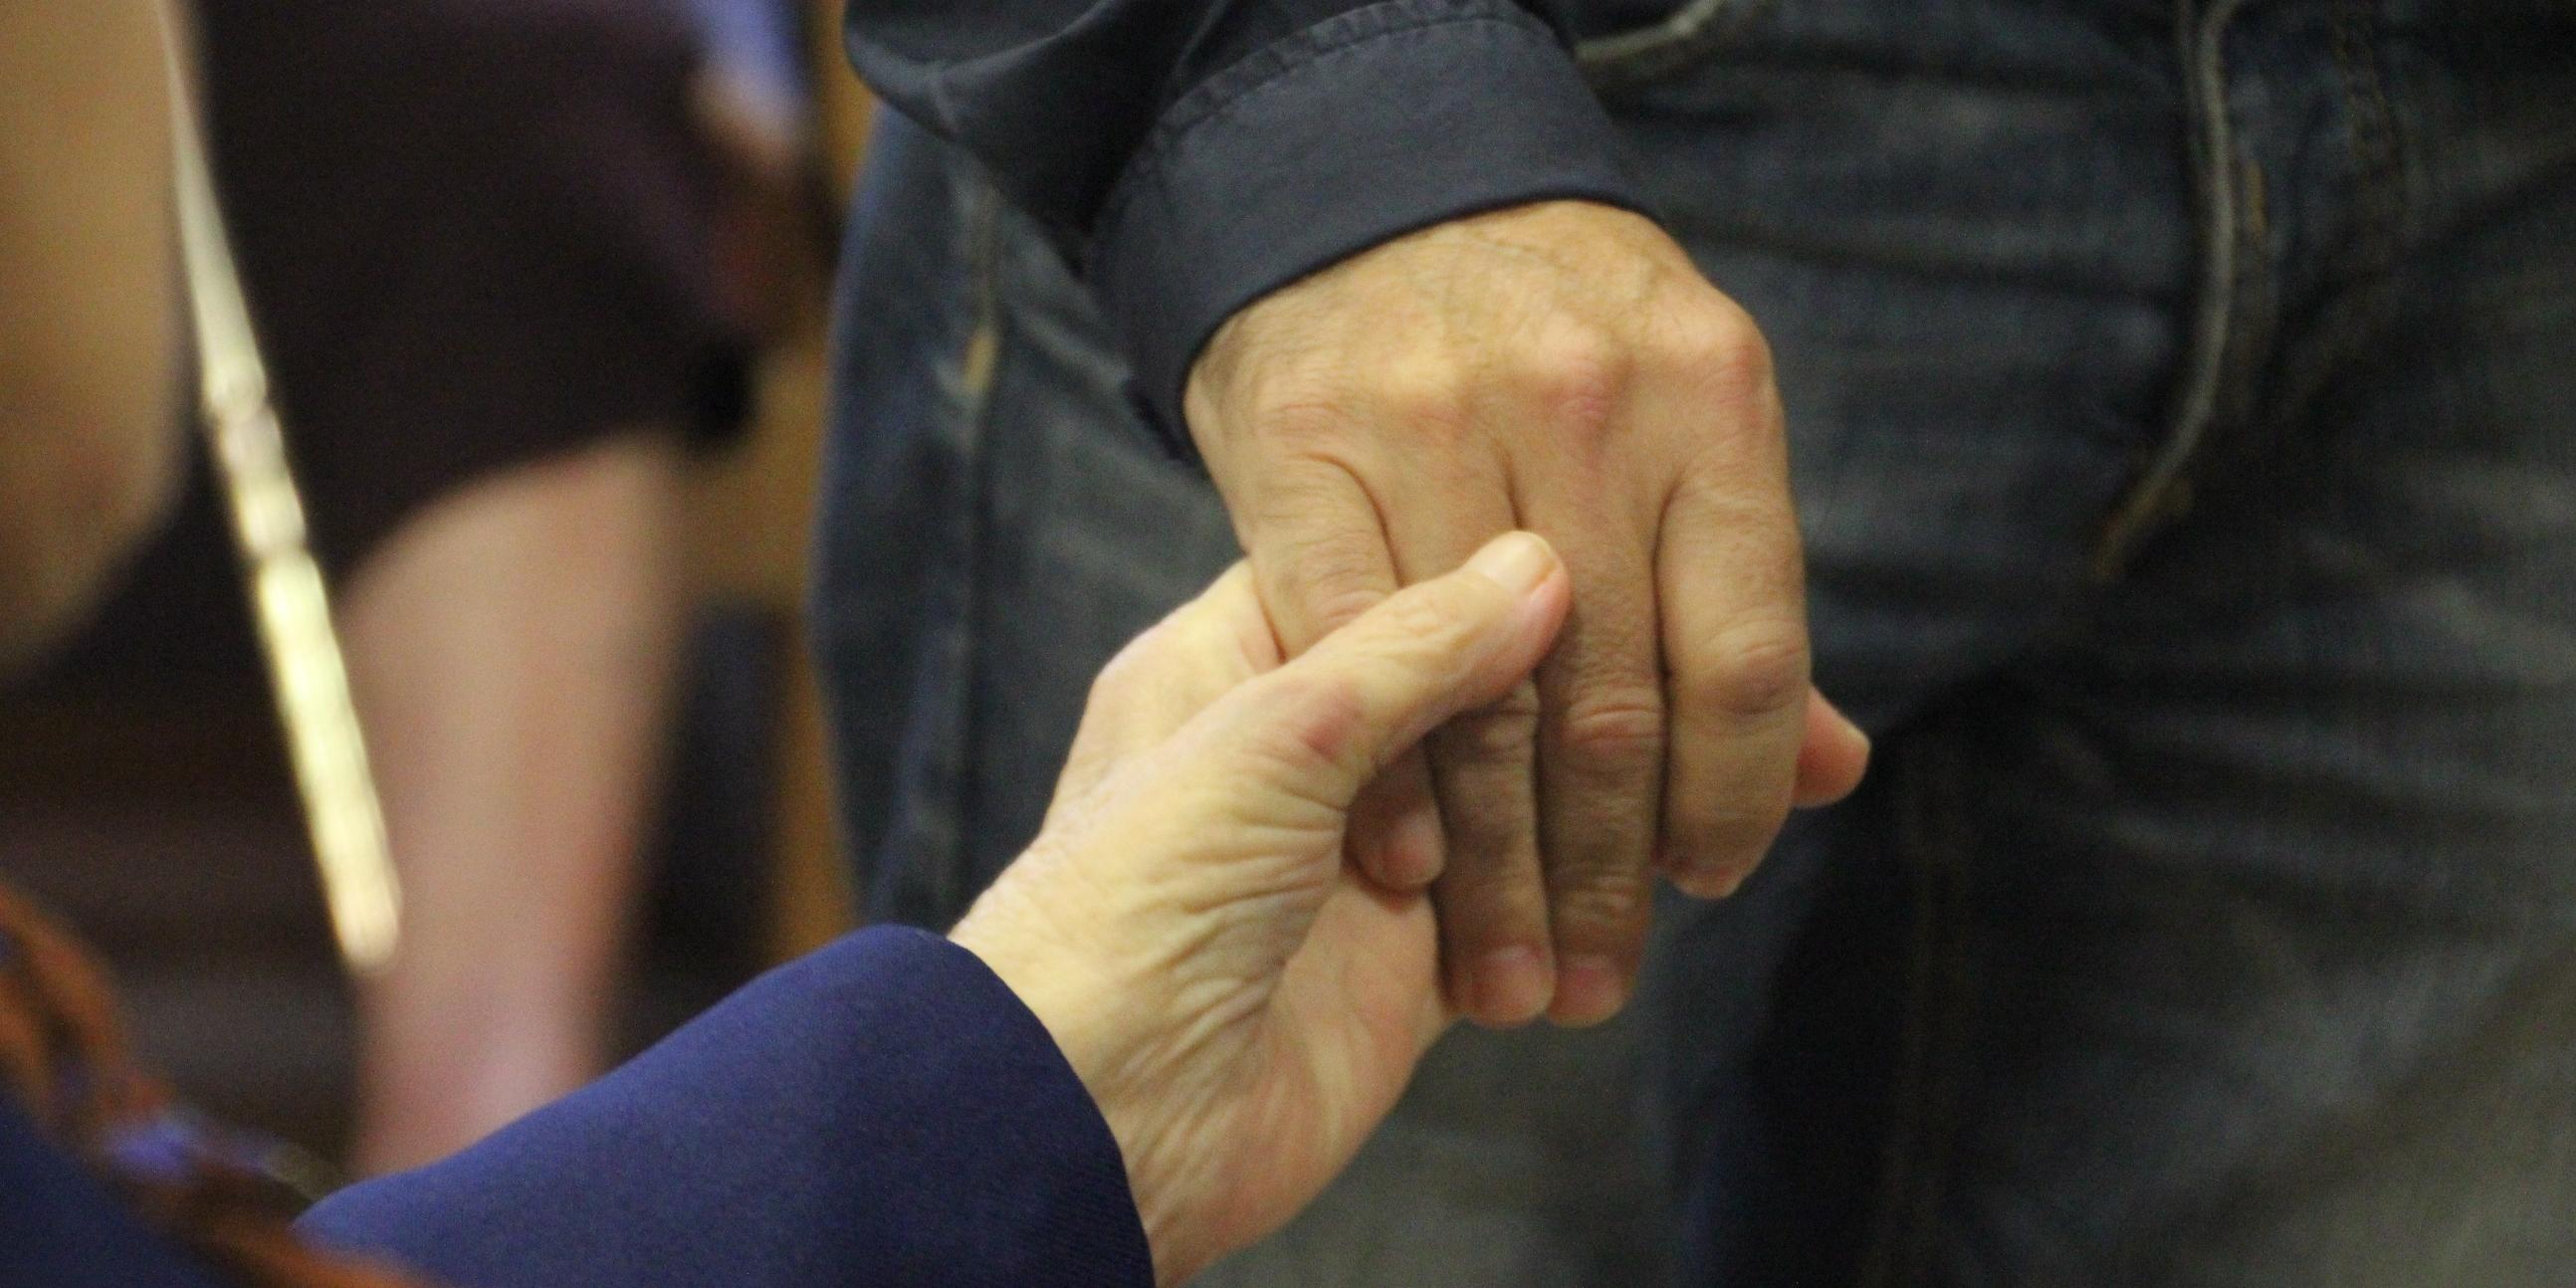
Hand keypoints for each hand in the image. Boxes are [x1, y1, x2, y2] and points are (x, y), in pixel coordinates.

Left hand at [950, 533, 1571, 1286]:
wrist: (1102, 1119)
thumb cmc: (1140, 901)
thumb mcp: (1276, 735)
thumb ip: (1412, 648)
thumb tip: (1537, 563)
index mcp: (1231, 661)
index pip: (1380, 577)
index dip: (1477, 583)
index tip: (1578, 568)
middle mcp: (1295, 753)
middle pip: (1460, 695)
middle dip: (1542, 709)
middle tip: (1628, 697)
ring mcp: (1354, 864)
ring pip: (1503, 808)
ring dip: (1566, 822)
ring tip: (1643, 804)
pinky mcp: (1401, 969)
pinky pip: (1514, 921)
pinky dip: (1566, 917)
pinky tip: (1630, 892)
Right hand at [1184, 199, 1869, 1028]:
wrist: (1367, 194)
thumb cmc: (1548, 340)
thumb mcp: (1678, 421)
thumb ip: (1733, 597)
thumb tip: (1829, 775)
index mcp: (1712, 398)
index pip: (1746, 657)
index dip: (1734, 801)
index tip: (1702, 884)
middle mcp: (1587, 404)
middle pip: (1613, 702)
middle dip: (1608, 875)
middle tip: (1595, 985)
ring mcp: (1436, 419)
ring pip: (1481, 698)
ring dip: (1498, 868)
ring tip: (1507, 976)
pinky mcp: (1302, 444)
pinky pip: (1347, 643)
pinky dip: (1384, 773)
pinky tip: (1409, 867)